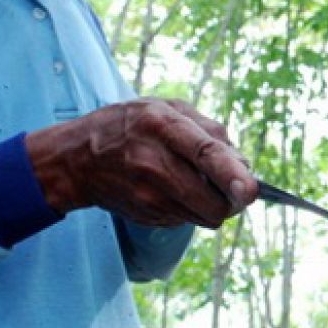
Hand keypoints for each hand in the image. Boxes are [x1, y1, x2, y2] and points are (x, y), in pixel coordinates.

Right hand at [24, 98, 257, 228]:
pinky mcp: (146, 216)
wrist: (75, 160)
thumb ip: (208, 128)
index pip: (205, 153)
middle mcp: (155, 164)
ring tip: (193, 180)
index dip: (231, 174)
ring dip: (212, 203)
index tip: (252, 190)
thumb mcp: (164, 107)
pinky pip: (187, 220)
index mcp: (162, 126)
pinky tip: (172, 189)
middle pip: (213, 201)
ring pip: (205, 216)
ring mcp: (148, 196)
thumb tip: (242, 161)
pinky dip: (190, 208)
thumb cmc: (128, 125)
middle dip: (232, 198)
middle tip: (233, 186)